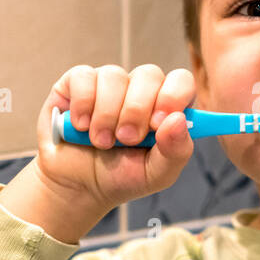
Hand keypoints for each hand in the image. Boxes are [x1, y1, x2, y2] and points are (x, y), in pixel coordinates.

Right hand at [35, 64, 194, 211]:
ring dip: (107, 114)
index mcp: (166, 107)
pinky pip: (83, 76)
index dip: (172, 96)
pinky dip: (83, 104)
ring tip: (101, 142)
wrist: (78, 185)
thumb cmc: (122, 176)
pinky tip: (81, 127)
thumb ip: (176, 150)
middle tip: (126, 139)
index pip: (181, 81)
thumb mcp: (156, 174)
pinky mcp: (77, 82)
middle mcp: (140, 89)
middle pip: (149, 74)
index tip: (157, 123)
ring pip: (114, 75)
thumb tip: (179, 119)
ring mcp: (109, 83)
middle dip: (136, 111)